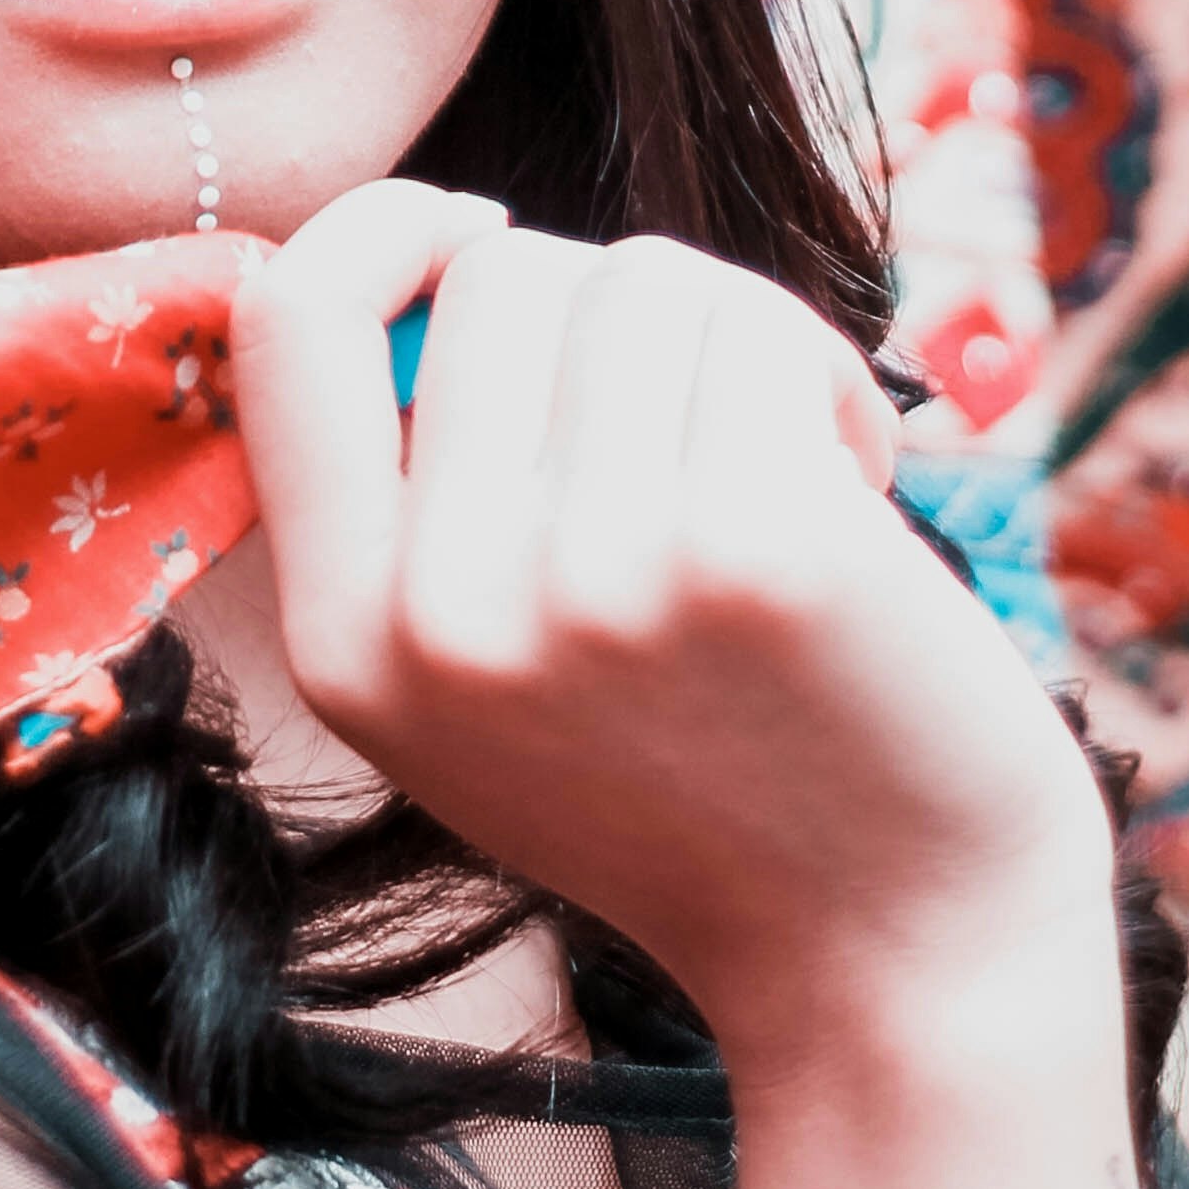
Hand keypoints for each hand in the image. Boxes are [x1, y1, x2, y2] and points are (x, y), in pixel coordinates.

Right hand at [229, 186, 1115, 1099]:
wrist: (898, 957)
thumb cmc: (704, 782)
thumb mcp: (476, 688)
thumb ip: (412, 502)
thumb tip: (431, 250)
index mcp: (344, 646)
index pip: (289, 320)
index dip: (384, 231)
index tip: (480, 234)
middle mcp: (443, 616)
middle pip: (497, 272)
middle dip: (613, 314)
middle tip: (690, 442)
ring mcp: (595, 579)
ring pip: (639, 274)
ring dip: (730, 338)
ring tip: (778, 473)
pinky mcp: (755, 547)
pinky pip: (758, 327)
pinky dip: (823, 376)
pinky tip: (857, 486)